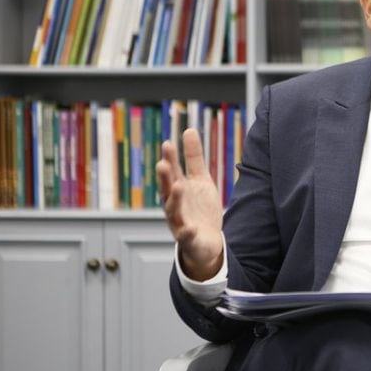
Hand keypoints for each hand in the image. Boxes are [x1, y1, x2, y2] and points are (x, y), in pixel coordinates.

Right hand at [157, 128, 223, 280]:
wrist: (207, 241)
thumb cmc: (199, 208)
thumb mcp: (200, 180)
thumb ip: (194, 157)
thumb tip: (189, 130)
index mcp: (177, 189)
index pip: (172, 172)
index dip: (170, 159)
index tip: (168, 143)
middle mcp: (174, 205)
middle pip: (167, 190)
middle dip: (165, 178)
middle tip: (164, 164)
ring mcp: (179, 223)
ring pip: (173, 212)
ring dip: (174, 200)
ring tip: (179, 186)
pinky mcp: (189, 239)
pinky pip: (186, 236)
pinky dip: (186, 232)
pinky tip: (189, 228)